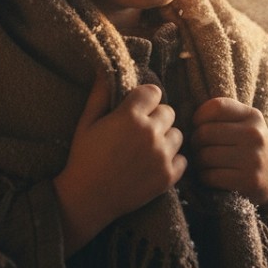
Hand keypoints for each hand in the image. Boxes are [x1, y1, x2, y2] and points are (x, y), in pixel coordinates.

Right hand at [53, 75, 186, 254]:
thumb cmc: (84, 158)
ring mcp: (162, 156)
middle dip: (156, 118)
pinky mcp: (169, 176)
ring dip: (166, 139)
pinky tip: (153, 165)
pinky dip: (171, 161)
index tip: (135, 109)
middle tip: (139, 132)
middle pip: (168, 111)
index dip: (144, 99)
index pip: (154, 92)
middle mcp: (150, 133)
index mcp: (130, 116)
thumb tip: (104, 69)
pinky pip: (183, 159)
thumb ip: (100, 94)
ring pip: (178, 134)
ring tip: (147, 149)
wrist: (88, 198)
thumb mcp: (86, 122)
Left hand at [191, 97, 267, 230]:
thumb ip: (222, 116)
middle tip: (199, 150)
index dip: (199, 116)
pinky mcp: (250, 180)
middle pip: (205, 133)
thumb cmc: (250, 150)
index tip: (199, 126)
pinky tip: (211, 176)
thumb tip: (182, 115)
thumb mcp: (246, 126)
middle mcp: (255, 134)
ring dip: (199, 162)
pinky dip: (205, 177)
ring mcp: (254, 158)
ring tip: (205, 164)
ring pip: (205, 156)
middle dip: (195, 143)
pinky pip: (211, 176)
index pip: (216, 106)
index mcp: (252, 116)